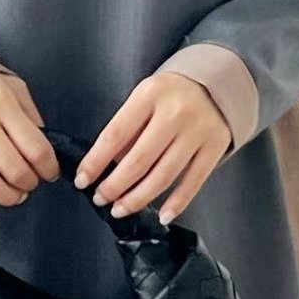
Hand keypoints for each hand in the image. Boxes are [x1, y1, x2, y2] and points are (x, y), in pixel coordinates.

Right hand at [0, 67, 60, 221]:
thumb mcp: (13, 87)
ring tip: (14, 196)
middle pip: (13, 168)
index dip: (48, 168)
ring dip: (7, 197)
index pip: (35, 148)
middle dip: (29, 185)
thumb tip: (46, 151)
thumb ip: (31, 116)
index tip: (50, 174)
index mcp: (1, 101)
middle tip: (31, 185)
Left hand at [73, 72, 231, 224]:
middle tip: (101, 199)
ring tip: (121, 209)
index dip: (96, 161)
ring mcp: (198, 131)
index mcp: (150, 95)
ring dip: (138, 198)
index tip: (82, 180)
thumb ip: (128, 128)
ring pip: (164, 175)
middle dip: (115, 185)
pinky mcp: (215, 147)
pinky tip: (162, 215)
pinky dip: (177, 203)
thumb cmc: (171, 94)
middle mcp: (175, 112)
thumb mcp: (144, 98)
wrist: (216, 83)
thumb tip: (107, 168)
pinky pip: (194, 182)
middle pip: (139, 160)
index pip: (115, 134)